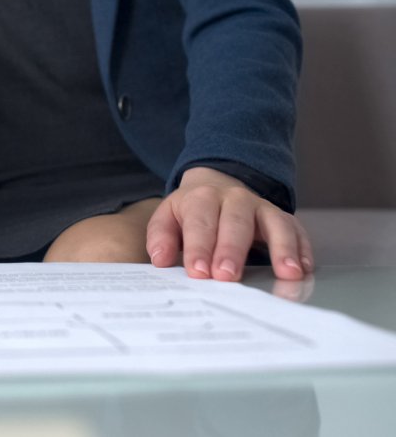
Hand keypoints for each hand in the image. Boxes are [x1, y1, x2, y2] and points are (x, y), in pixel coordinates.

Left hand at [146, 167, 313, 281]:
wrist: (216, 187)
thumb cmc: (192, 212)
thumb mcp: (168, 217)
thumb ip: (161, 236)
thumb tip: (160, 258)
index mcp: (202, 198)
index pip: (200, 222)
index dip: (199, 247)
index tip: (198, 272)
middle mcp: (235, 199)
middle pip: (235, 223)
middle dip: (232, 251)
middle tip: (227, 277)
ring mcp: (262, 207)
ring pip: (275, 223)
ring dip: (281, 248)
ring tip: (287, 274)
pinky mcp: (283, 217)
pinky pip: (297, 230)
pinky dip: (302, 248)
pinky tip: (304, 269)